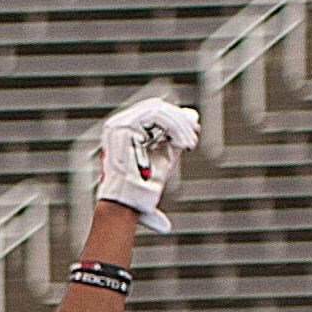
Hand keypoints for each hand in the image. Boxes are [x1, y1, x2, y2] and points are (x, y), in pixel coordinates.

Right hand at [93, 96, 198, 230]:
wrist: (128, 204)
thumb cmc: (142, 188)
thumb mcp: (163, 155)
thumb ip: (174, 135)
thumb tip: (191, 115)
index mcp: (123, 131)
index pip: (154, 112)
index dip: (177, 117)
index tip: (194, 131)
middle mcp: (117, 126)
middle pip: (157, 107)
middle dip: (180, 120)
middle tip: (194, 134)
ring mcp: (118, 125)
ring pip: (159, 110)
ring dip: (180, 125)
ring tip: (189, 143)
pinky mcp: (123, 127)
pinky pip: (156, 116)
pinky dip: (175, 127)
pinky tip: (182, 143)